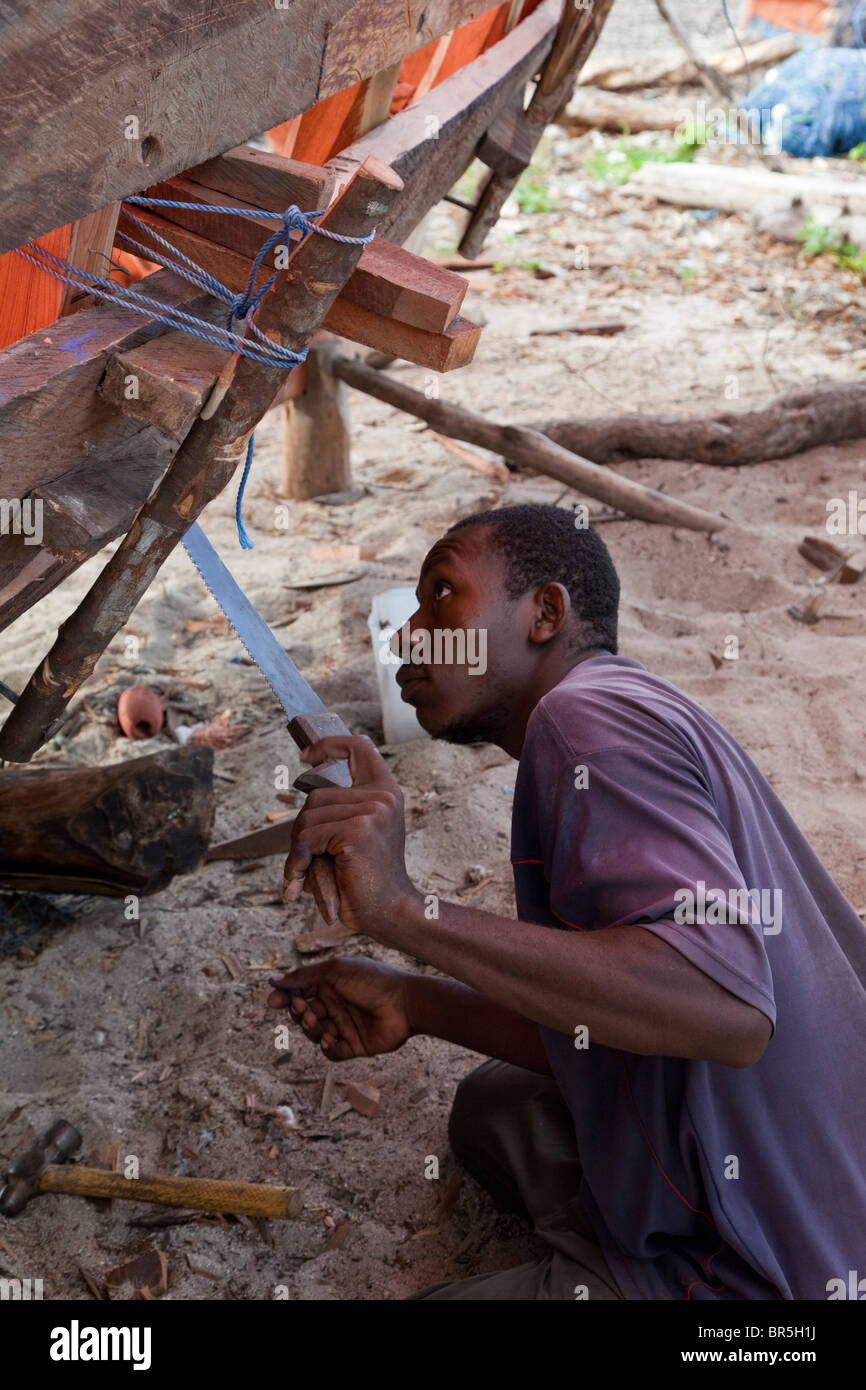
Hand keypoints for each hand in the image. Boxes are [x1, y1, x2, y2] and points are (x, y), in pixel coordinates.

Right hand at [267, 957, 413, 1059]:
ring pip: (313, 1033)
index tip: (272, 1001)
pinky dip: (326, 1046)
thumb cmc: (373, 980)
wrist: (405, 1003)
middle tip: (302, 1008)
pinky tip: (329, 1037)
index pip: (299, 992)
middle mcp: (334, 1005)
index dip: (285, 997)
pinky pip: (330, 1051)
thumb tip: (273, 981)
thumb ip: (304, 976)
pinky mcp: (353, 1045)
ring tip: (317, 1021)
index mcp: (330, 984)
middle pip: (303, 1014)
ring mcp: (343, 1026)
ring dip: (310, 1028)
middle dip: (298, 1012)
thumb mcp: (336, 970)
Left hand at [282, 734, 420, 937]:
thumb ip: (338, 809)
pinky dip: (297, 861)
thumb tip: (302, 786)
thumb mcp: (356, 833)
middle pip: (317, 794)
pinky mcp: (358, 830)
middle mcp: (382, 795)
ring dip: (298, 849)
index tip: (305, 756)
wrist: (389, 911)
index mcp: (386, 791)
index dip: (329, 745)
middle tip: (302, 859)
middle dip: (302, 827)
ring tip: (304, 873)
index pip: (358, 747)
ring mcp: (372, 810)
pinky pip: (308, 838)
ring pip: (309, 816)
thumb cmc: (366, 877)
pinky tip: (301, 880)